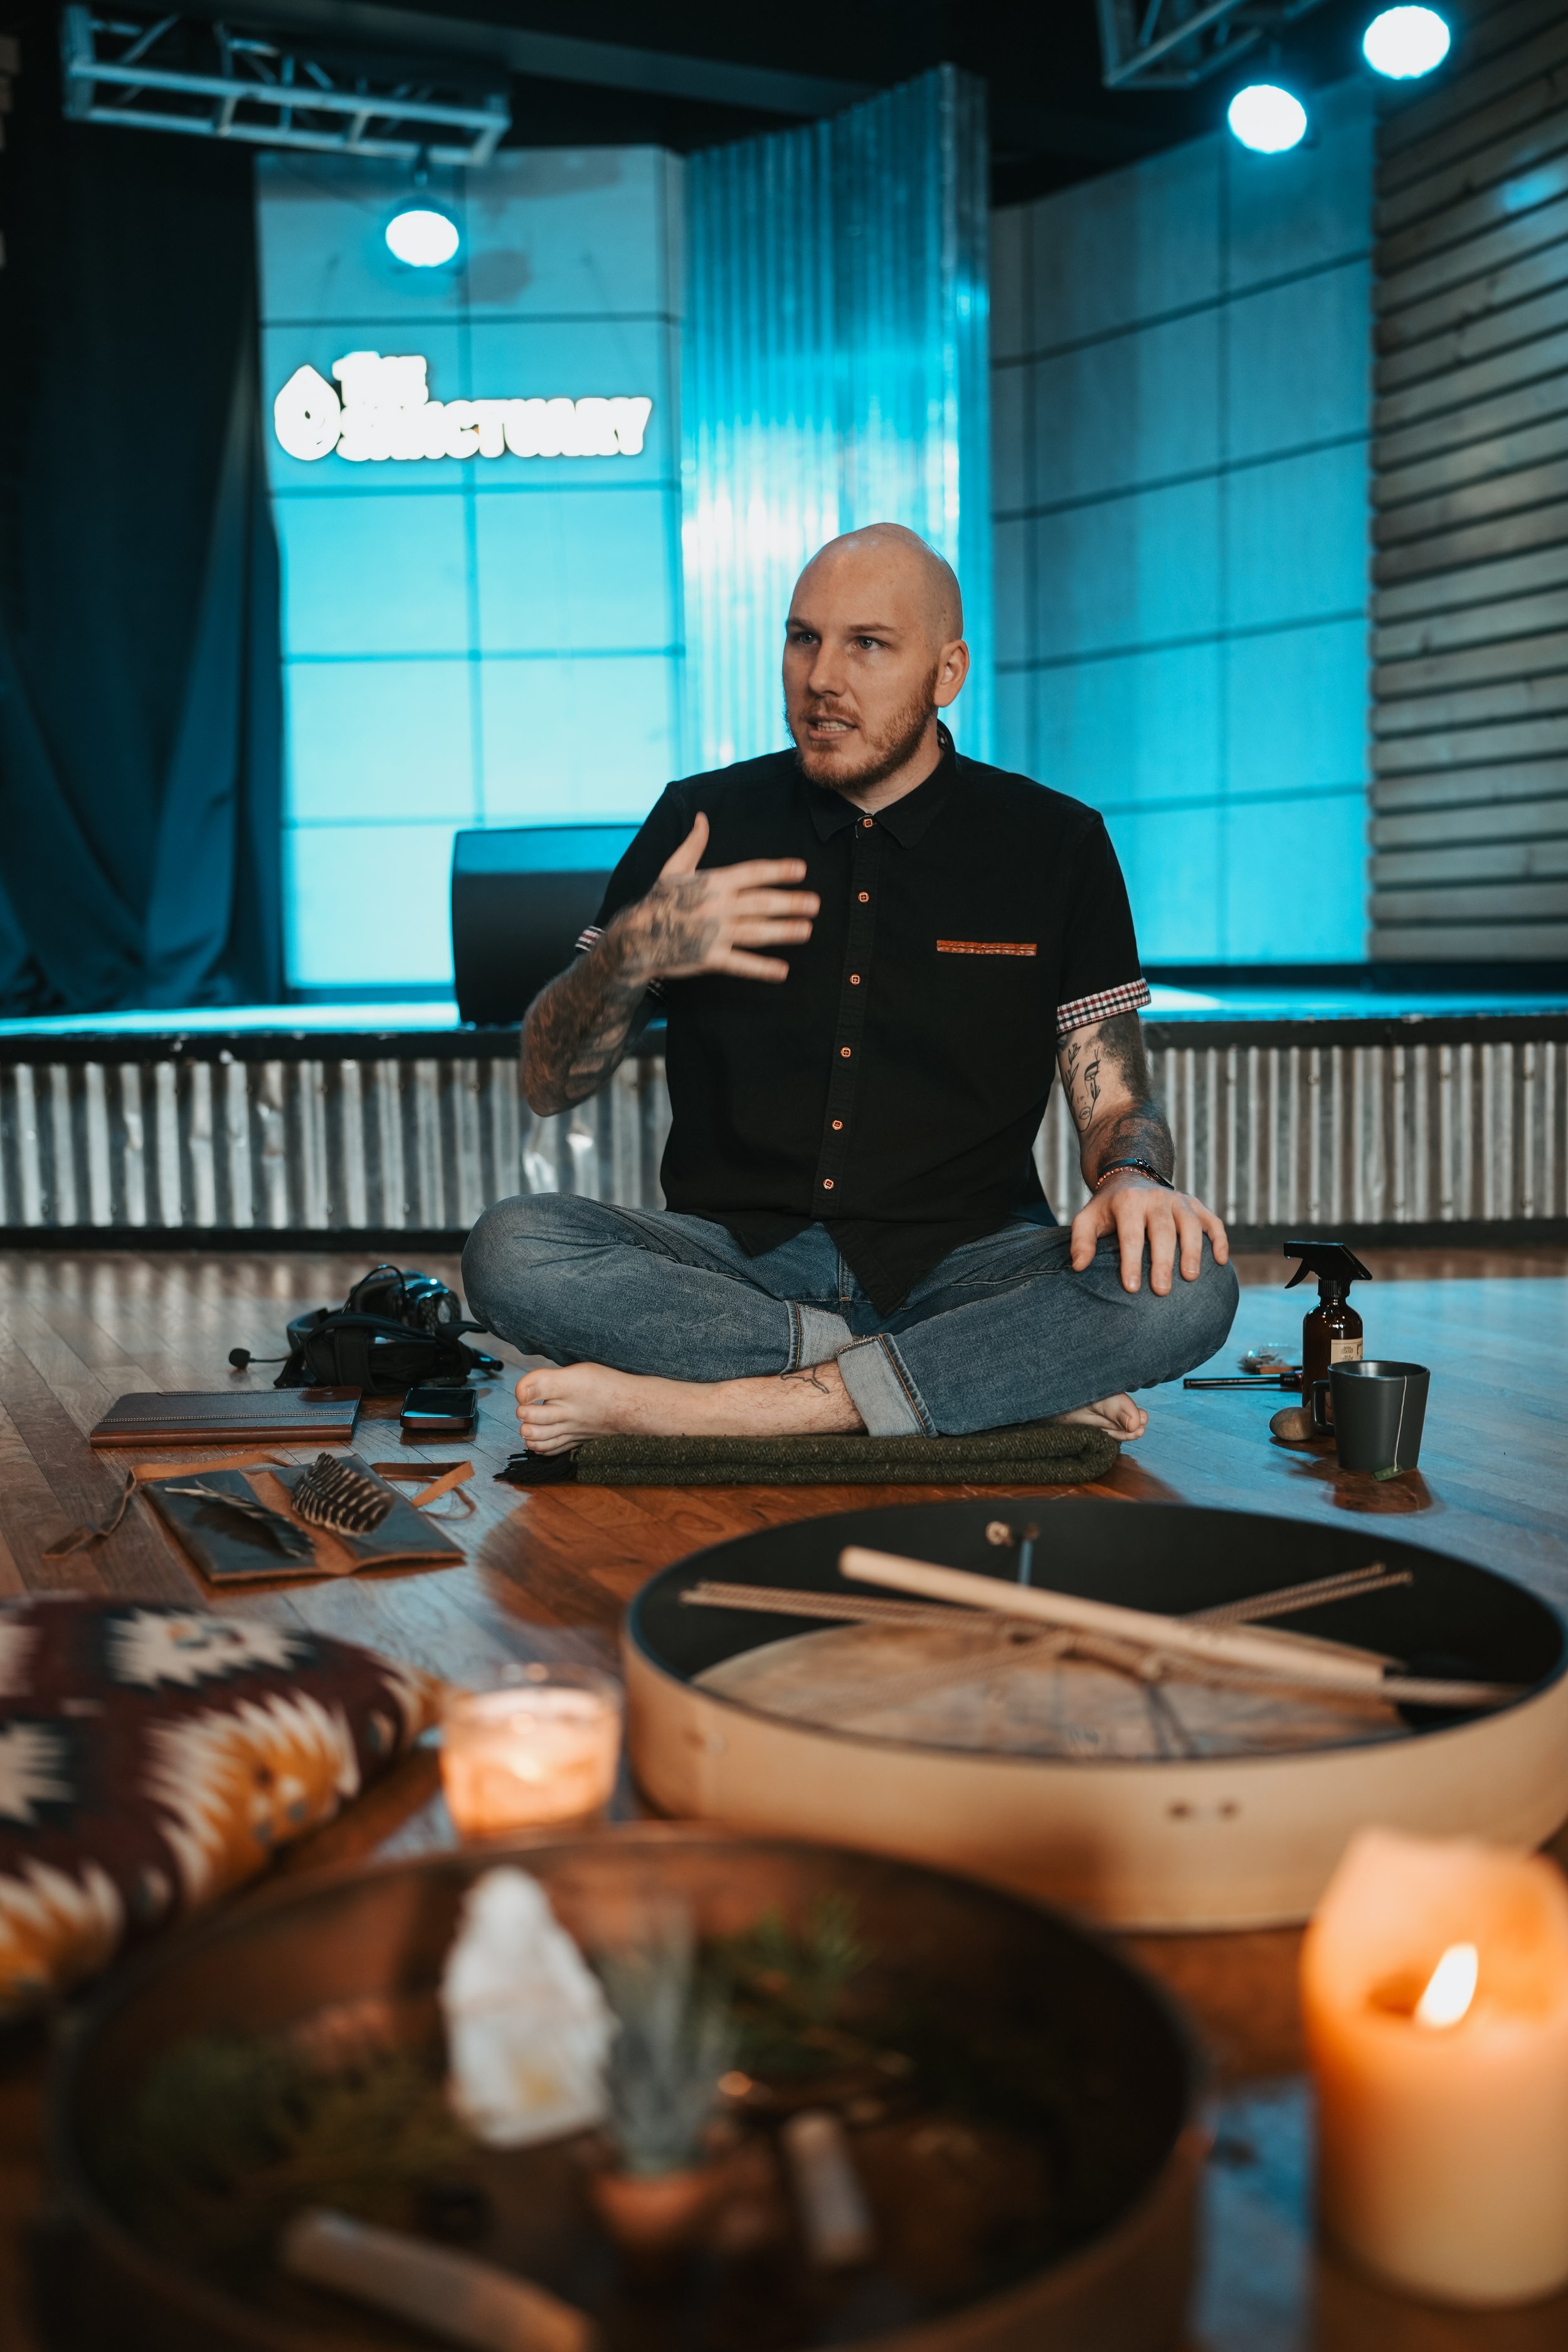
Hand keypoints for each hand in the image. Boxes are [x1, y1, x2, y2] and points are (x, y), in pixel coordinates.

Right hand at [617, 812, 818, 984]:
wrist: (635, 939)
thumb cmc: (657, 903)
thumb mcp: (672, 869)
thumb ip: (693, 845)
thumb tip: (703, 818)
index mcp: (711, 883)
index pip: (751, 873)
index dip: (777, 871)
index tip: (801, 870)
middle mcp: (716, 906)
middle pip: (760, 903)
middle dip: (790, 902)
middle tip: (815, 903)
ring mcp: (714, 933)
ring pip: (756, 931)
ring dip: (783, 931)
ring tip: (807, 929)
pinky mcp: (709, 958)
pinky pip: (740, 964)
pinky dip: (761, 969)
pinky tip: (782, 971)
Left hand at [1069, 1172, 1229, 1295]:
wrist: (1130, 1178)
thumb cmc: (1108, 1209)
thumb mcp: (1087, 1219)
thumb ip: (1081, 1241)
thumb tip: (1079, 1267)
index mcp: (1128, 1202)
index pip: (1131, 1235)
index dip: (1131, 1261)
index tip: (1131, 1288)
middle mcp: (1156, 1198)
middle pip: (1163, 1230)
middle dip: (1163, 1261)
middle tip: (1161, 1290)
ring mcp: (1179, 1200)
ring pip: (1191, 1224)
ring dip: (1193, 1250)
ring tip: (1191, 1277)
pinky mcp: (1195, 1205)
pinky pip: (1212, 1221)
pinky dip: (1219, 1239)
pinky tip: (1221, 1261)